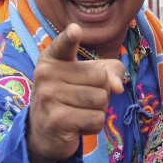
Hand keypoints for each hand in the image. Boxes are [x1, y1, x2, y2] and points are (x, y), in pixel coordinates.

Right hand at [26, 24, 125, 162]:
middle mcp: (46, 74)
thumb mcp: (93, 78)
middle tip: (81, 101)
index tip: (75, 30)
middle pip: (101, 79)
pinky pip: (97, 119)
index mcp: (53, 58)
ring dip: (98, 110)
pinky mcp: (57, 119)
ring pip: (101, 99)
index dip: (70, 37)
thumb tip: (117, 86)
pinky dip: (94, 126)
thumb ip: (112, 72)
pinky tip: (77, 126)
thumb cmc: (73, 98)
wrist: (45, 133)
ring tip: (79, 112)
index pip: (64, 45)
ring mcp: (49, 96)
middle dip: (102, 93)